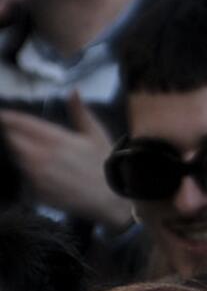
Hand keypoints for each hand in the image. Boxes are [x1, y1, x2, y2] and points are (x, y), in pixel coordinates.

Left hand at [0, 93, 125, 226]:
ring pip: (18, 158)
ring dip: (22, 153)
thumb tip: (73, 90)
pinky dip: (30, 172)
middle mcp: (42, 156)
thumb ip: (80, 112)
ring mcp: (38, 175)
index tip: (4, 114)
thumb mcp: (96, 134)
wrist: (111, 200)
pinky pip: (26, 177)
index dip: (10, 117)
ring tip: (38, 154)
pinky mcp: (39, 191)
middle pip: (13, 140)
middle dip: (14, 135)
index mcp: (55, 139)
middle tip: (21, 134)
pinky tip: (46, 173)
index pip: (22, 123)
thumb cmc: (105, 165)